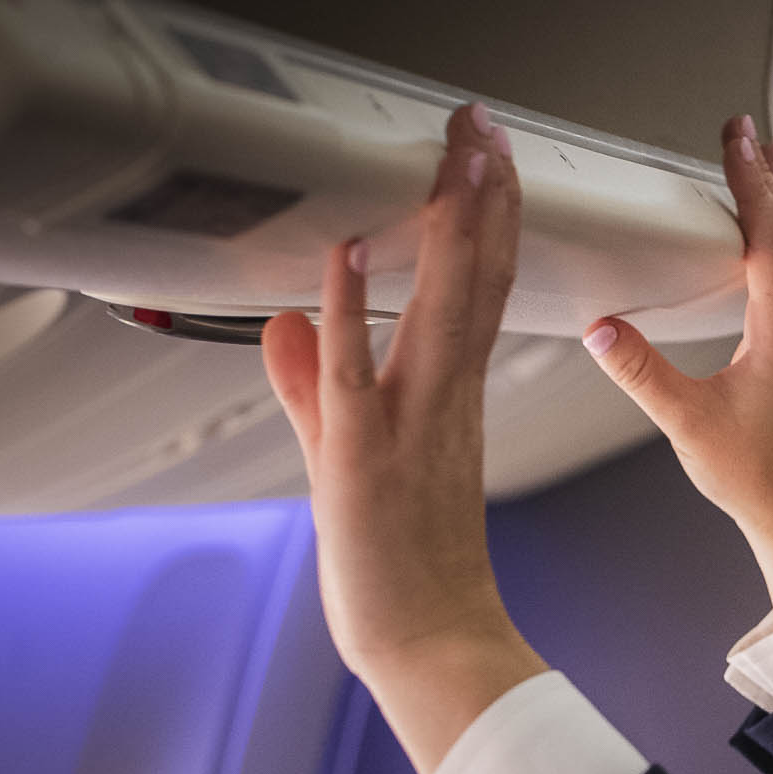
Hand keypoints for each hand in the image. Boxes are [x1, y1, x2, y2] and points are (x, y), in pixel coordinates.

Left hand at [261, 102, 545, 773]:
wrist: (432, 644)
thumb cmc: (403, 571)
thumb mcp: (342, 456)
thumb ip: (312, 383)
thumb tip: (286, 321)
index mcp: (450, 399)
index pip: (476, 290)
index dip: (482, 219)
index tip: (487, 160)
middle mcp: (442, 400)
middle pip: (475, 281)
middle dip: (480, 198)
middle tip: (486, 129)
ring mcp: (409, 423)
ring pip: (440, 308)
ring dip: (446, 229)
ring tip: (458, 160)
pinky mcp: (364, 455)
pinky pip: (360, 372)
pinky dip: (353, 312)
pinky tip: (353, 254)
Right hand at [581, 115, 772, 622]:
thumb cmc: (751, 475)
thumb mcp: (685, 423)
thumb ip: (641, 374)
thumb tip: (601, 329)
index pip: (768, 241)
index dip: (751, 186)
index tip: (736, 141)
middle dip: (768, 175)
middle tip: (748, 129)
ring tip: (767, 157)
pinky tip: (768, 231)